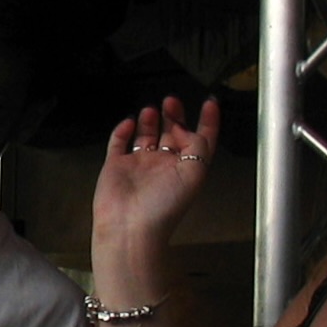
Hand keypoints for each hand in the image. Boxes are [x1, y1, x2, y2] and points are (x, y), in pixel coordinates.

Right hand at [93, 96, 219, 245]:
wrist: (130, 226)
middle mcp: (164, 165)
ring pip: (146, 136)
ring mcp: (139, 165)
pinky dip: (123, 130)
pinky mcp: (117, 165)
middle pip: (172, 134)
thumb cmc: (164, 206)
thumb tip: (185, 128)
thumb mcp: (194, 173)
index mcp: (186, 168)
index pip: (200, 140)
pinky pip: (118, 143)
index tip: (209, 102)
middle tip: (171, 101)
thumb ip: (197, 145)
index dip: (207, 121)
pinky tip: (129, 122)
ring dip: (150, 121)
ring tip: (151, 109)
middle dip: (174, 115)